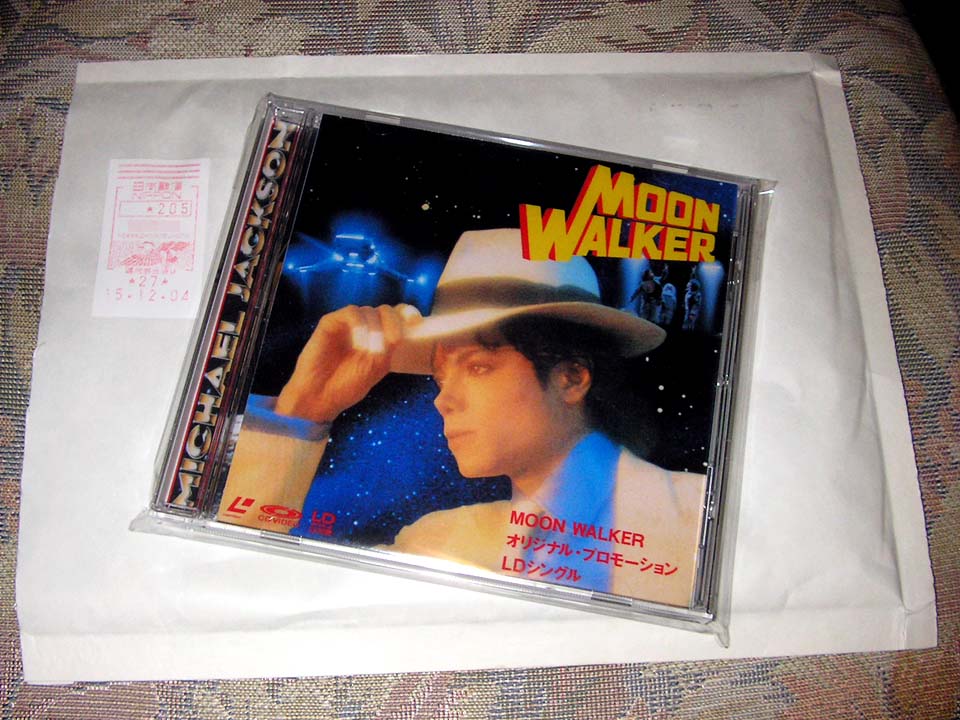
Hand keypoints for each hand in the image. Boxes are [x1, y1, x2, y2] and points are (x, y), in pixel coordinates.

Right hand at [275, 304, 421, 423]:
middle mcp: (363, 326)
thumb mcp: (377, 366)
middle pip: (385, 309)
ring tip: (371, 352)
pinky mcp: (330, 322)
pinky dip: (360, 325)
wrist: (320, 396)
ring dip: (375, 330)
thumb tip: (405, 331)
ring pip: (369, 310)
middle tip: (391, 343)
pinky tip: (359, 342)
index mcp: (378, 336)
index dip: (408, 312)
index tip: (416, 322)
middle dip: (393, 323)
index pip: (396, 315)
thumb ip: (390, 347)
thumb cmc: (348, 385)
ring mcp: (347, 324)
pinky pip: (351, 312)